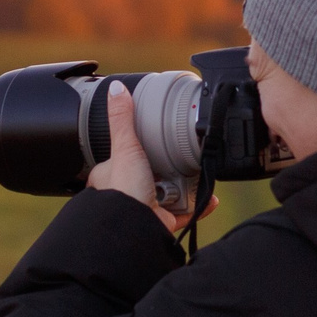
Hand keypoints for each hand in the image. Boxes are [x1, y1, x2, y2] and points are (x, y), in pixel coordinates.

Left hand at [85, 82, 211, 233]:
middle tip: (176, 159)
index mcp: (108, 178)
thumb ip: (122, 119)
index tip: (141, 144)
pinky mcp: (160, 224)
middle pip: (143, 178)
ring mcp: (142, 210)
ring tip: (193, 174)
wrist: (135, 227)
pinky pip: (182, 214)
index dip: (127, 152)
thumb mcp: (124, 147)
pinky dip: (197, 207)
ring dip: (181, 187)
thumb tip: (116, 89)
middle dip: (160, 171)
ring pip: (164, 196)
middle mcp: (123, 196)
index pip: (116, 161)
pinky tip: (209, 198)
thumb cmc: (123, 192)